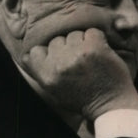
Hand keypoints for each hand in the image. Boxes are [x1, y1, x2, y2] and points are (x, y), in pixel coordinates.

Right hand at [22, 28, 137, 121]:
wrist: (110, 105)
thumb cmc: (82, 99)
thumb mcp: (53, 91)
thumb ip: (40, 72)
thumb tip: (28, 54)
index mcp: (46, 76)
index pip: (34, 51)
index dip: (47, 52)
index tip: (58, 59)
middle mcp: (59, 65)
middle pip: (56, 40)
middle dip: (67, 48)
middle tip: (79, 61)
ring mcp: (77, 55)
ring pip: (74, 34)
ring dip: (82, 43)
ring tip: (90, 58)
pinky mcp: (95, 49)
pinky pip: (92, 32)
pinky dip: (98, 40)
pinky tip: (100, 53)